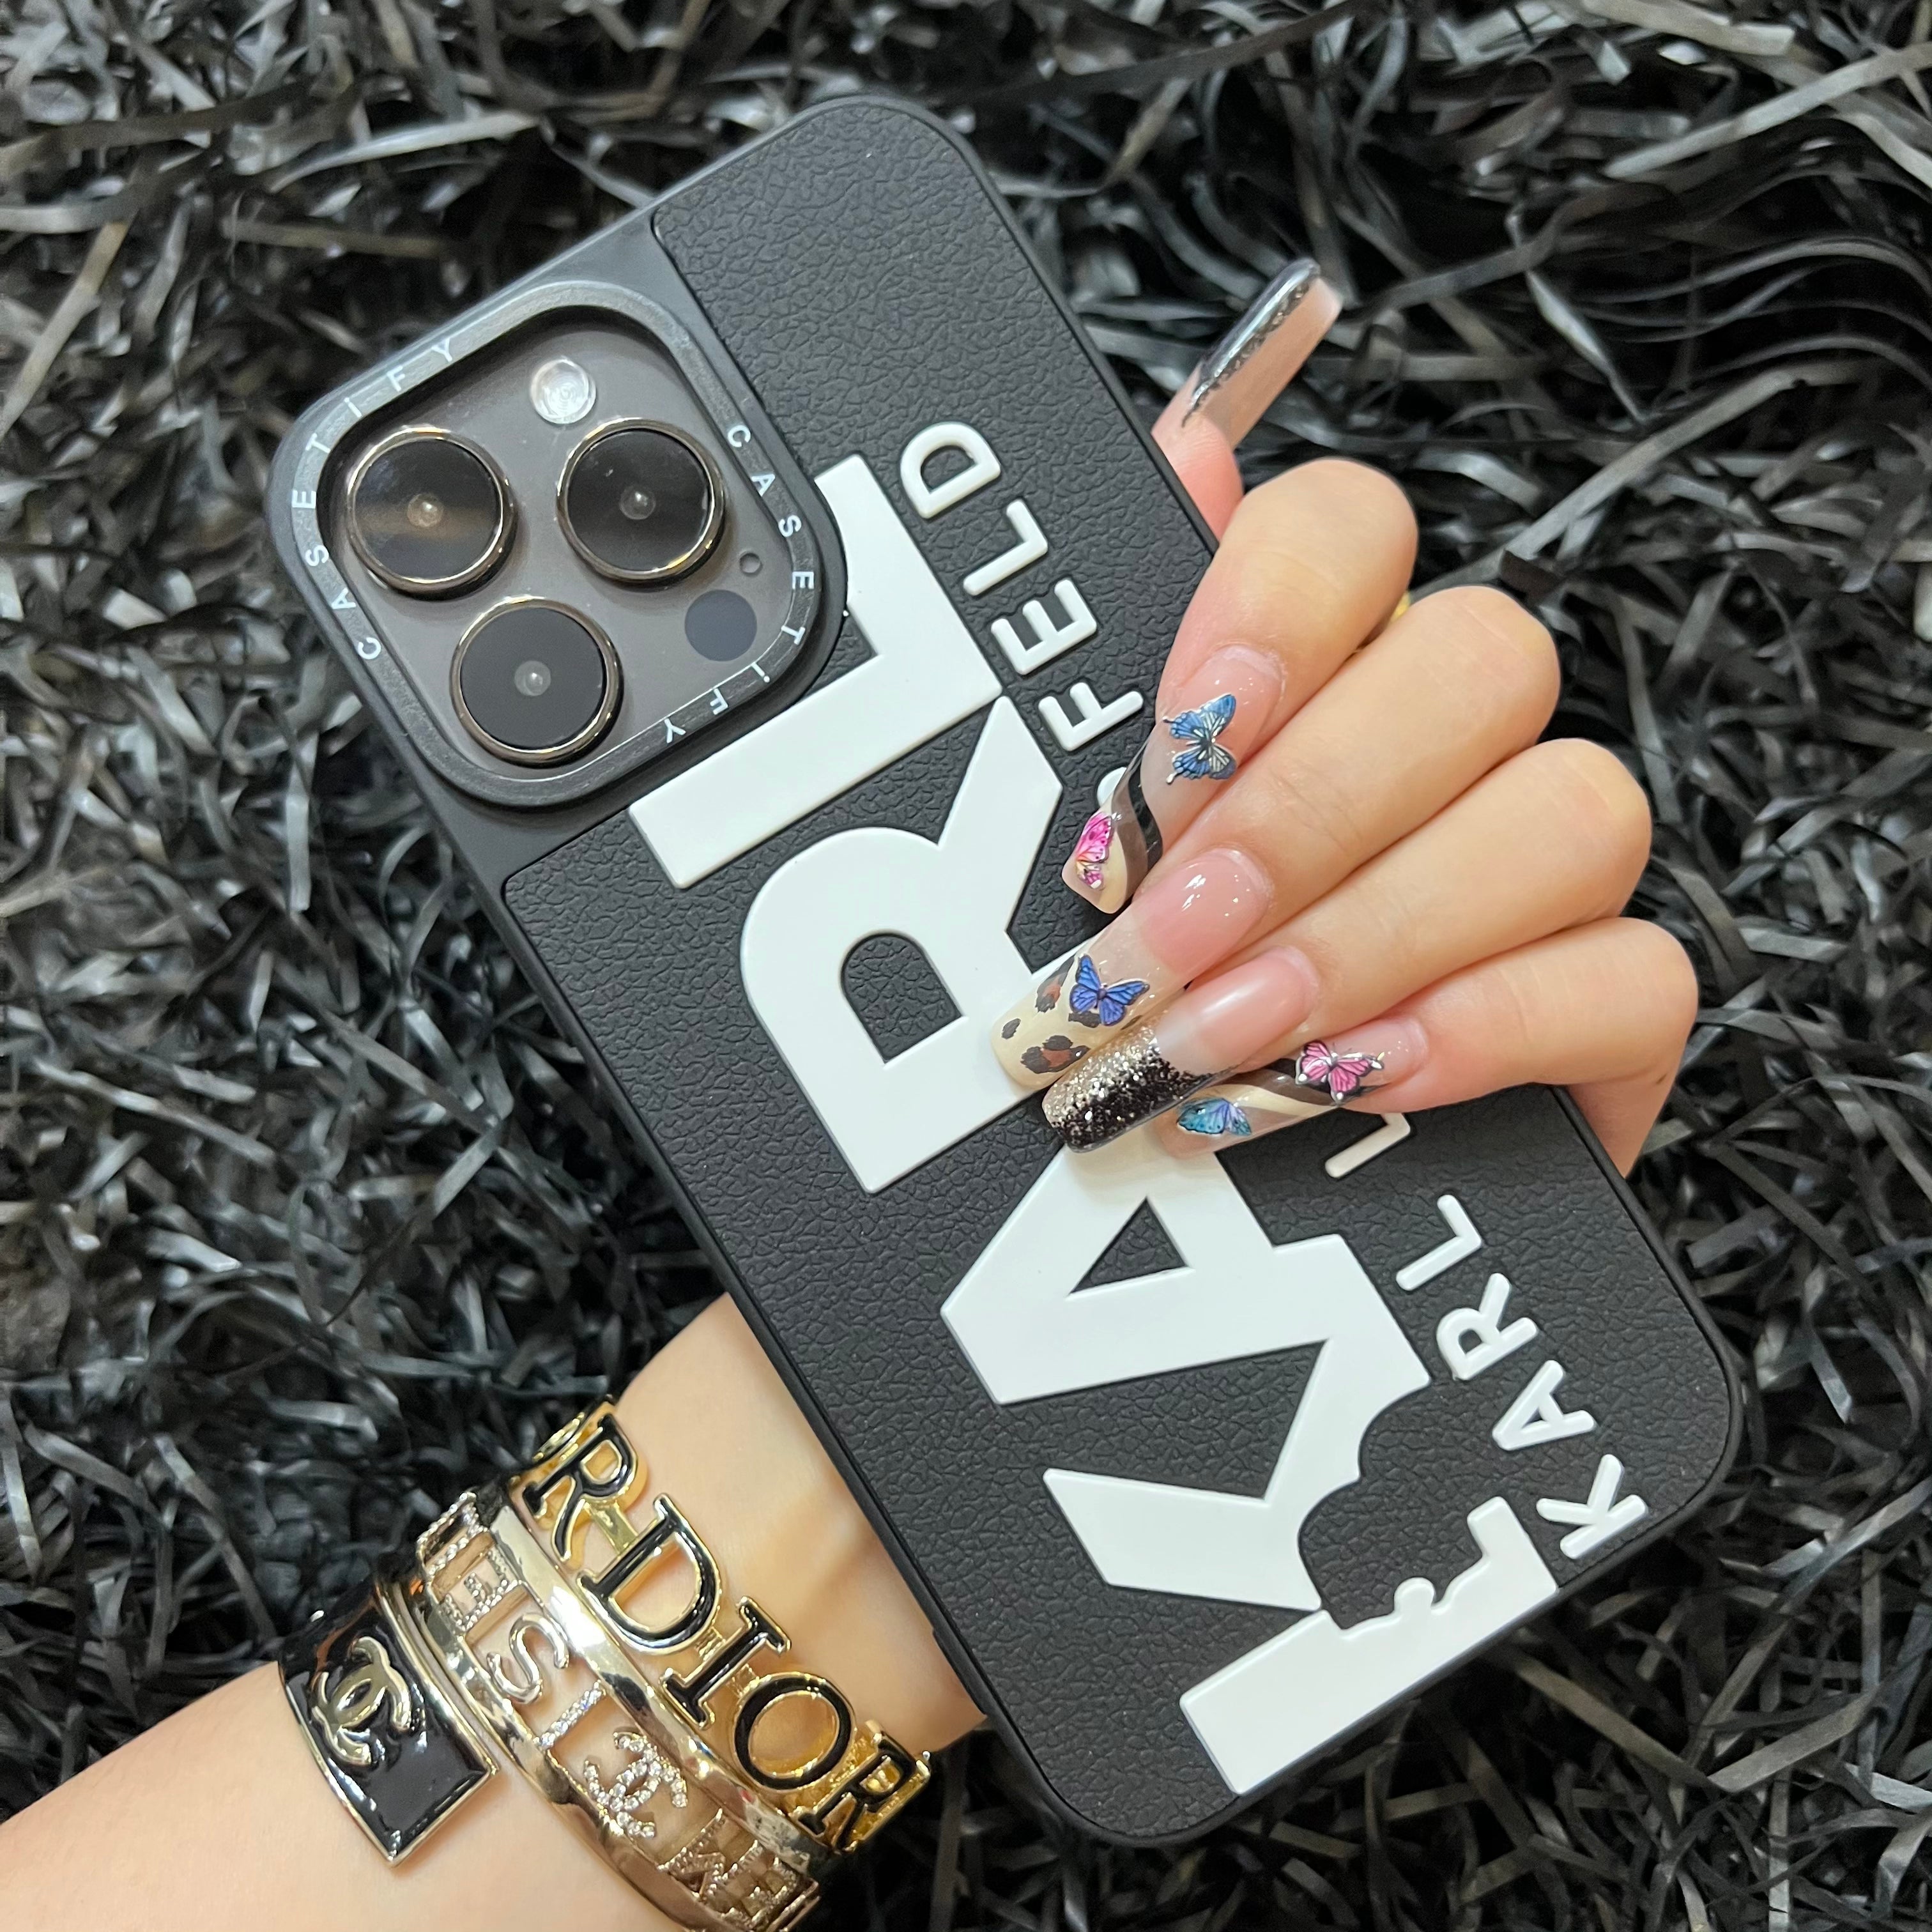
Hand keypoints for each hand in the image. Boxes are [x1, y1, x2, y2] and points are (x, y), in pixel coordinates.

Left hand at [993, 263, 1695, 1174]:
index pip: (1352, 527)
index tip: (1169, 740)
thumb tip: (1181, 446)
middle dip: (1309, 811)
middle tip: (1165, 932)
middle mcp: (1447, 745)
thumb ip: (1114, 648)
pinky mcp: (1603, 1012)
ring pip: (1575, 807)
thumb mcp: (1060, 835)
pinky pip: (1634, 974)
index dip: (1275, 606)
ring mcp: (1540, 874)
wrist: (1166, 1211)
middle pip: (1481, 660)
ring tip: (1231, 1029)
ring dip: (1382, 927)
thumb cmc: (1113, 1004)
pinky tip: (1361, 1078)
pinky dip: (1489, 1026)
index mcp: (1317, 669)